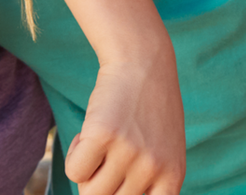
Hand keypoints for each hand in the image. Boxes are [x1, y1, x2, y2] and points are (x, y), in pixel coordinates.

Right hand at [64, 61, 185, 194]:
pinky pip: (74, 171)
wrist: (143, 63)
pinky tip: (90, 134)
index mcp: (172, 177)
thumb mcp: (163, 152)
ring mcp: (130, 153)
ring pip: (89, 191)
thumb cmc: (148, 112)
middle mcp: (154, 169)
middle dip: (100, 185)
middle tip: (107, 158)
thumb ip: (147, 183)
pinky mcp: (103, 136)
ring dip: (86, 171)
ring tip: (102, 143)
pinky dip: (75, 155)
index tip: (115, 184)